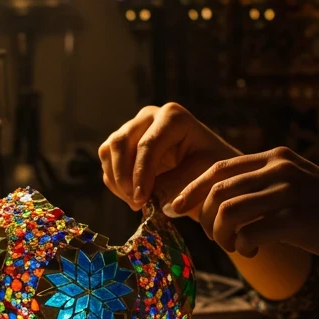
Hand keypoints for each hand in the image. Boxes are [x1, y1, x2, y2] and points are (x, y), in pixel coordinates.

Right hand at [98, 102, 239, 210]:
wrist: (209, 171)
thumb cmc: (211, 172)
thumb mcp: (201, 179)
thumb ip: (175, 187)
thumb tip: (146, 199)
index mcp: (173, 116)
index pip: (147, 145)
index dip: (140, 174)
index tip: (142, 200)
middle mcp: (150, 115)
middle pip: (121, 142)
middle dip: (124, 177)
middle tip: (136, 203)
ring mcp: (134, 126)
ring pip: (109, 150)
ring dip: (117, 180)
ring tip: (136, 203)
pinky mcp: (124, 142)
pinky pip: (107, 161)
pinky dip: (114, 182)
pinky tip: (133, 198)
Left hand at [172, 147, 318, 265]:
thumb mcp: (296, 184)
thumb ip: (263, 185)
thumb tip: (221, 203)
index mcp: (275, 157)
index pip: (218, 169)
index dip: (191, 189)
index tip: (176, 207)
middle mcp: (279, 169)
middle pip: (217, 191)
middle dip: (205, 218)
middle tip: (215, 237)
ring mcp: (288, 193)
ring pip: (227, 212)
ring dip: (221, 235)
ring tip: (235, 246)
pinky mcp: (296, 219)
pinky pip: (249, 233)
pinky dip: (243, 246)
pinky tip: (253, 251)